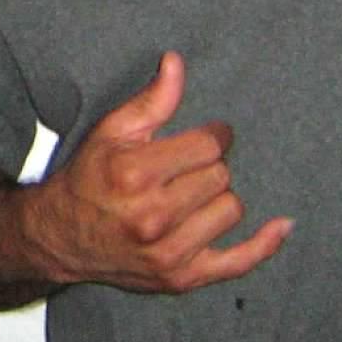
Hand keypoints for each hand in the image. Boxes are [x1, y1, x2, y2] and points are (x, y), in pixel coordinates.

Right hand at [25, 51, 289, 292]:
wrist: (59, 237)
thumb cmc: (86, 179)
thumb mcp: (110, 132)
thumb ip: (151, 101)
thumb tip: (177, 62)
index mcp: (135, 173)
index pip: (206, 147)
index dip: (214, 136)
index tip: (211, 135)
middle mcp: (153, 216)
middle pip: (220, 177)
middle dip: (209, 166)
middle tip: (191, 166)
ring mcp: (169, 252)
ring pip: (230, 210)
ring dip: (219, 197)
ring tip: (196, 193)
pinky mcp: (181, 278)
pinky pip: (239, 262)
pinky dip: (264, 244)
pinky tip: (282, 225)